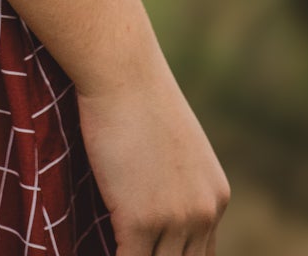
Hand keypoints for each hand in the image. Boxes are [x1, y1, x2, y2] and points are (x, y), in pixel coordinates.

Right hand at [76, 49, 230, 255]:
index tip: (153, 250)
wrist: (122, 71)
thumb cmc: (139, 98)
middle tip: (137, 249)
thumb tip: (156, 203)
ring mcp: (175, 219)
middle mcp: (204, 212)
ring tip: (118, 247)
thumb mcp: (176, 148)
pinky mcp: (140, 221)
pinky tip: (91, 252)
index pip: (202, 253)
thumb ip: (177, 184)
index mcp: (216, 196)